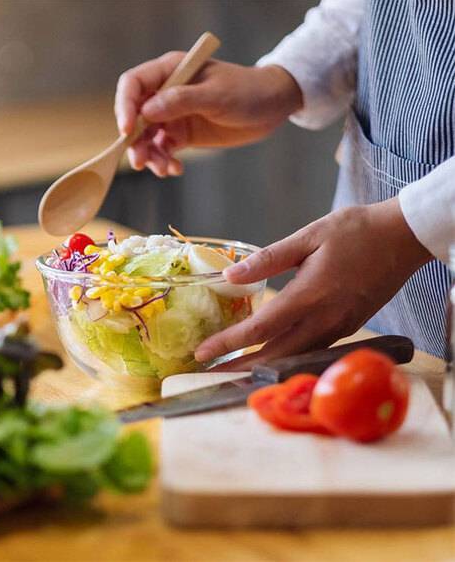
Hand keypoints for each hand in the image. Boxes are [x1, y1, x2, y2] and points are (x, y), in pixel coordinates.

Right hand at [114, 53, 302, 176]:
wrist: (272, 106)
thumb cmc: (247, 90)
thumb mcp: (216, 95)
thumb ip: (181, 101)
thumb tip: (146, 112)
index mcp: (170, 71)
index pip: (133, 84)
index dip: (124, 106)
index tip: (127, 130)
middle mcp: (165, 92)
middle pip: (134, 115)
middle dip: (134, 139)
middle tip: (141, 161)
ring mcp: (172, 114)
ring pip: (146, 137)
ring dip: (149, 155)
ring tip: (163, 169)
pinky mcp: (181, 134)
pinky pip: (162, 150)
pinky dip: (164, 161)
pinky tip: (174, 169)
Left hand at [195, 198, 432, 368]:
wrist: (405, 237)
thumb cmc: (357, 231)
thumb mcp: (308, 236)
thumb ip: (268, 259)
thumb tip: (229, 275)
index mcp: (309, 295)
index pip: (259, 329)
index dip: (227, 343)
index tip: (201, 353)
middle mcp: (324, 319)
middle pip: (274, 354)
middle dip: (238, 367)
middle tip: (208, 374)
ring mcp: (338, 328)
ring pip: (293, 357)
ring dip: (261, 367)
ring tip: (232, 370)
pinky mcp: (347, 328)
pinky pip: (310, 350)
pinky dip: (285, 358)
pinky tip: (269, 356)